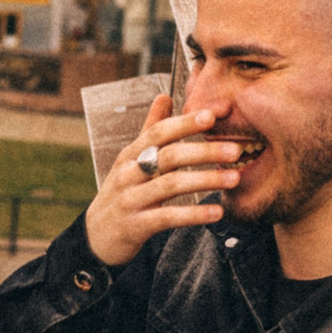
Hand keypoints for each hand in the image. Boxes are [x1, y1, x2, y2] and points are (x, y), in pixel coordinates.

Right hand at [83, 94, 243, 266]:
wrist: (96, 236)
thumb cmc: (122, 193)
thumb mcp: (131, 160)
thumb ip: (151, 129)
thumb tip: (165, 96)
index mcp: (131, 154)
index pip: (160, 131)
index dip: (187, 122)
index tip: (216, 114)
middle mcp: (129, 173)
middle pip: (168, 156)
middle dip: (204, 151)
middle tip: (236, 150)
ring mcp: (131, 200)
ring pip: (170, 185)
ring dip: (205, 180)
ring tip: (235, 178)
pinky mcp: (135, 226)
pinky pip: (167, 217)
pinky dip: (193, 214)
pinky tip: (217, 212)